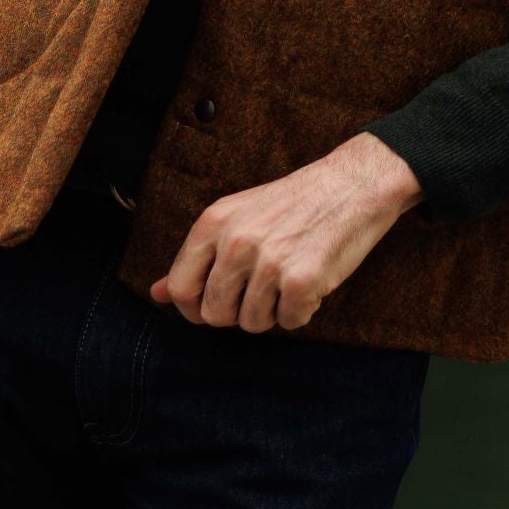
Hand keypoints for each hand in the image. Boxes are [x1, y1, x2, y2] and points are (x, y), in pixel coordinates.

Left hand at [148, 132, 422, 333]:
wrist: (351, 184)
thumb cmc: (293, 203)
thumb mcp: (237, 217)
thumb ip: (196, 258)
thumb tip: (156, 294)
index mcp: (214, 223)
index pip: (180, 289)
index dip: (193, 309)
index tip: (214, 306)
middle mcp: (236, 241)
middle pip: (216, 315)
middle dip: (239, 311)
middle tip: (263, 286)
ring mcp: (268, 261)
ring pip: (252, 323)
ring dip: (272, 311)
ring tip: (288, 277)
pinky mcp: (301, 279)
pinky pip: (289, 322)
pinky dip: (302, 310)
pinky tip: (311, 280)